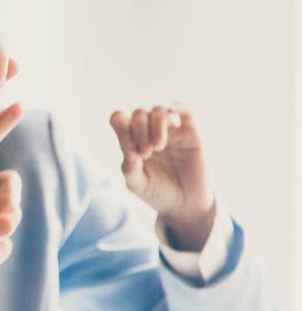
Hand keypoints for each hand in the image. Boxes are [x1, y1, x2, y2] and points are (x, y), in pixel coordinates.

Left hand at [109, 103, 214, 250]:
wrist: (185, 205)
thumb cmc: (157, 193)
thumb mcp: (137, 185)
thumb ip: (129, 169)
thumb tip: (129, 152)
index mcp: (132, 140)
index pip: (120, 120)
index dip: (121, 129)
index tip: (131, 151)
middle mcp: (149, 132)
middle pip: (138, 114)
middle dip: (139, 131)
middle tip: (146, 153)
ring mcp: (170, 131)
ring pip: (159, 110)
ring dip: (155, 125)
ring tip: (159, 147)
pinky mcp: (190, 133)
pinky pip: (185, 111)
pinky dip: (178, 105)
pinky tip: (172, 110)